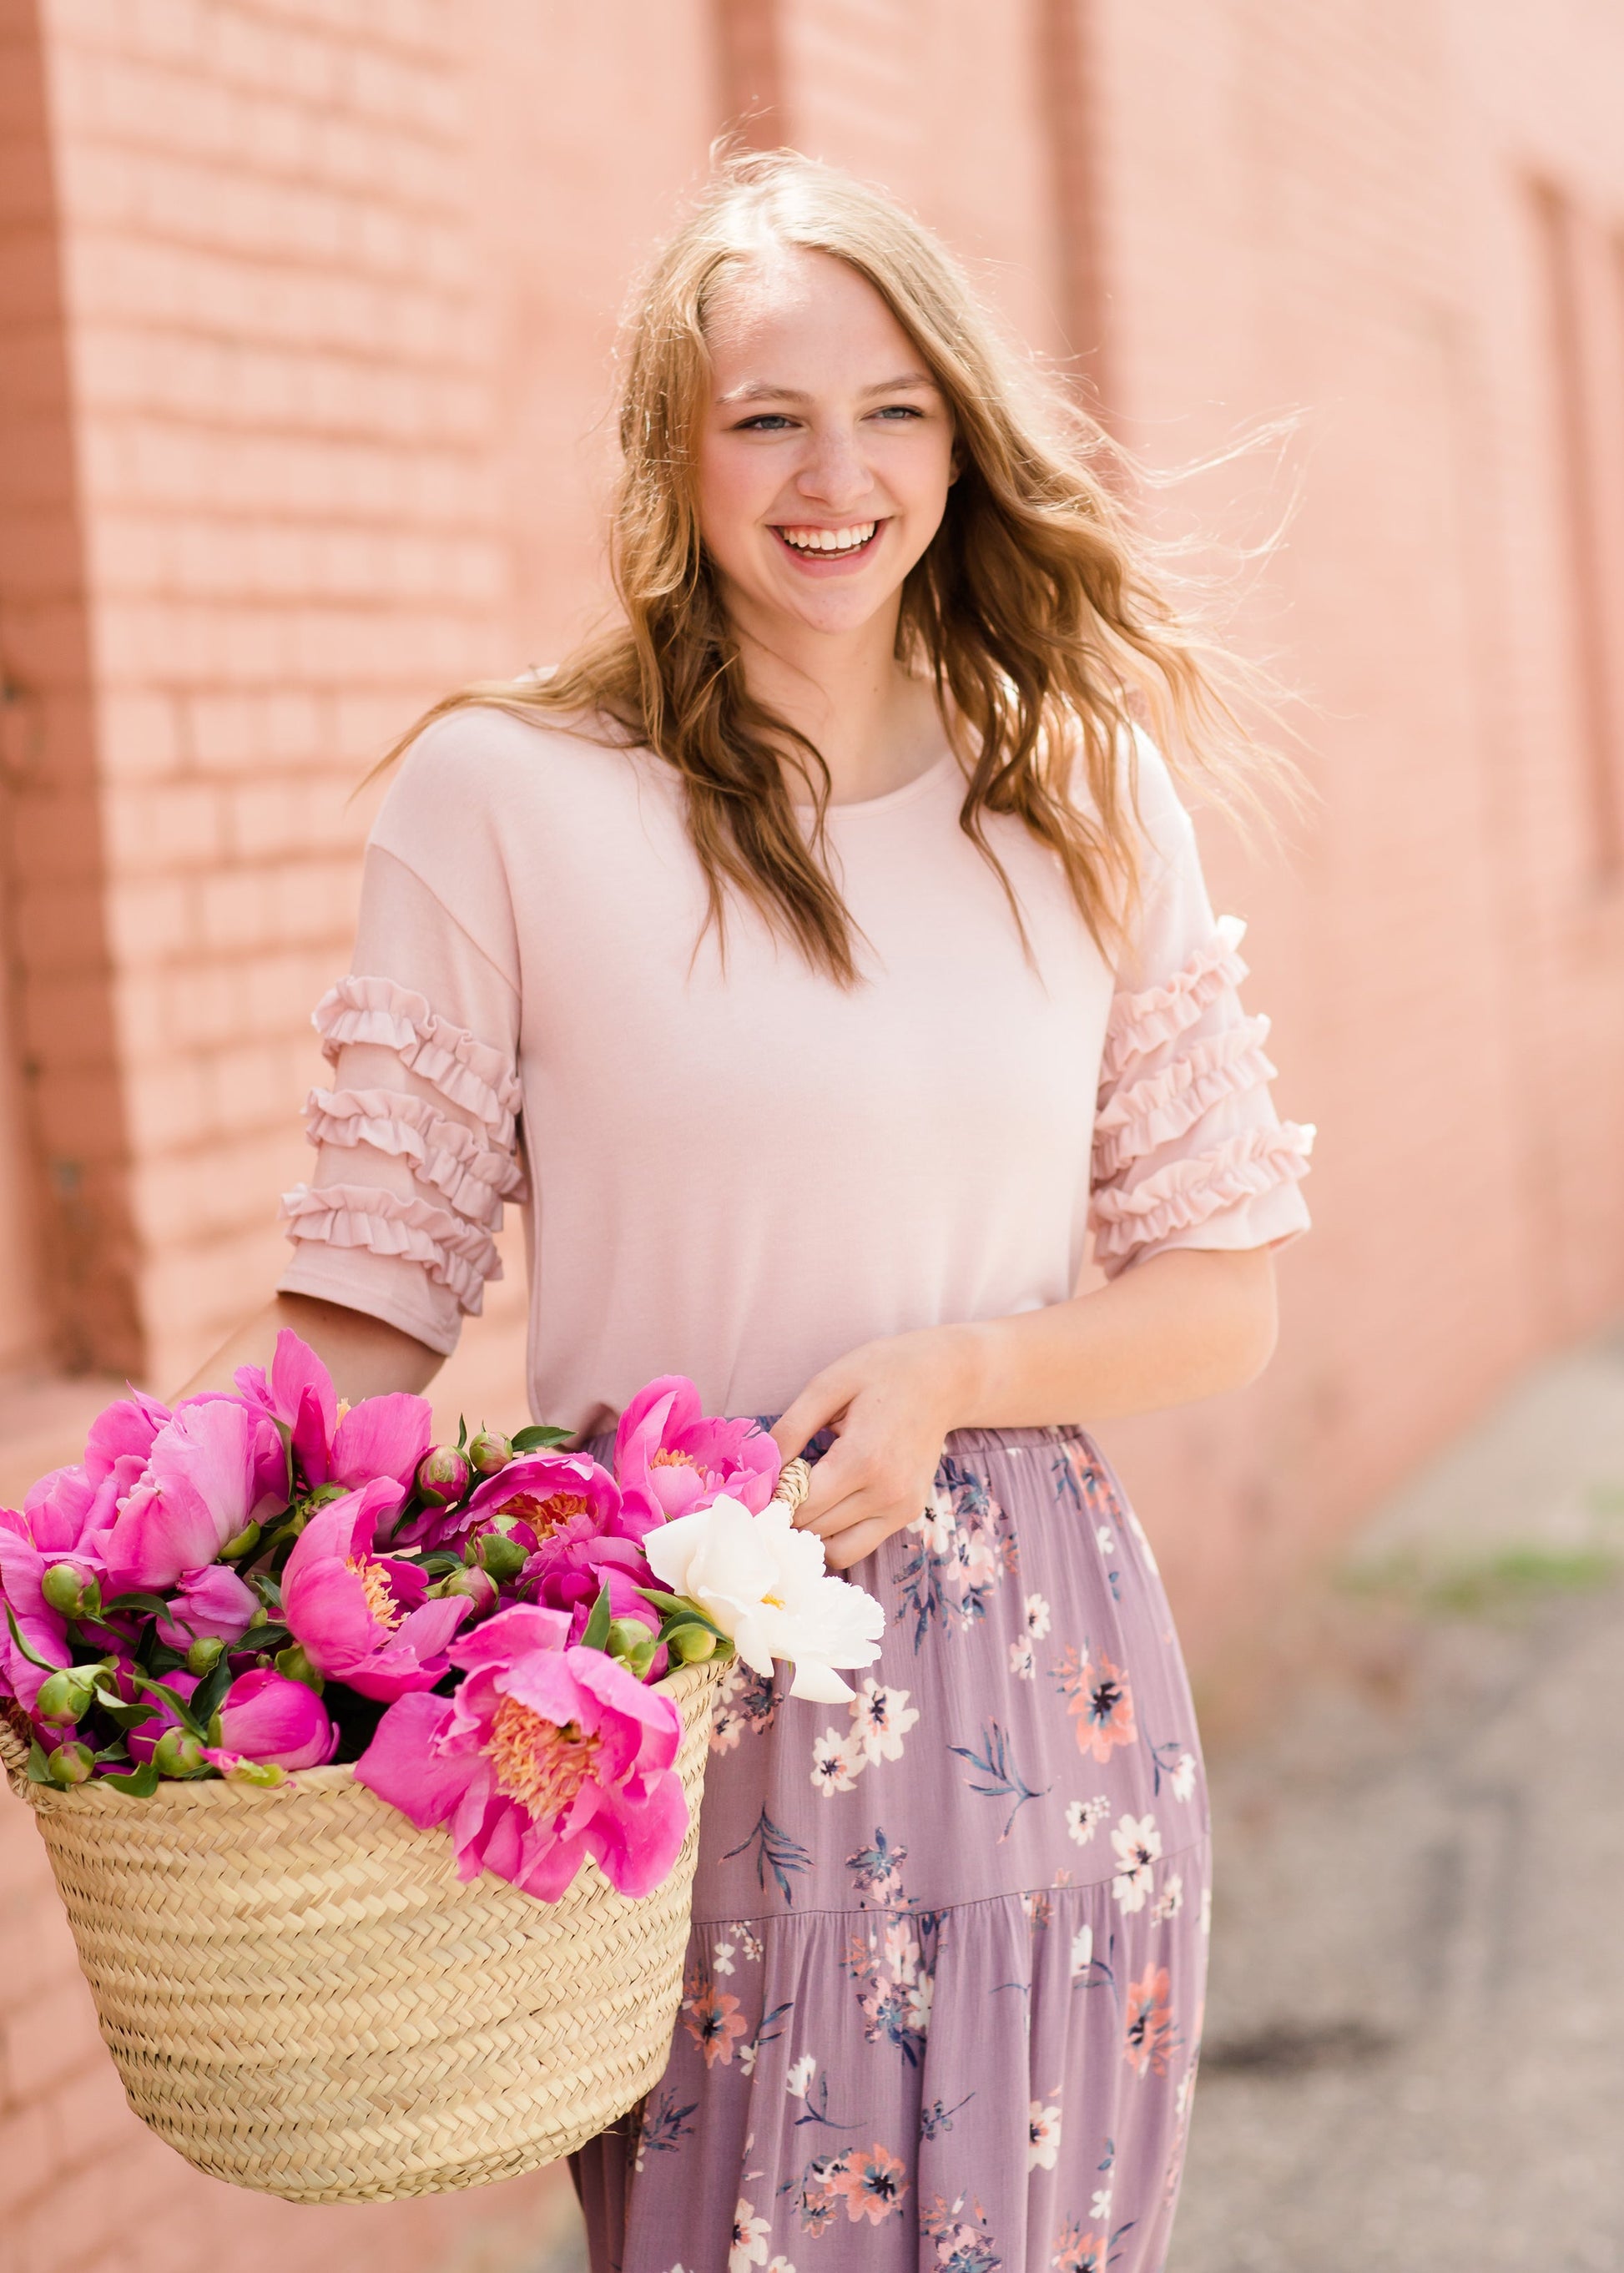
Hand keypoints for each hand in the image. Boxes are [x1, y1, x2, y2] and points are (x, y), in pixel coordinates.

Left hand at [770, 1325, 984, 1571]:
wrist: (944, 1379)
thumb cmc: (882, 1373)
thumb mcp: (828, 1386)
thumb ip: (791, 1429)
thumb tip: (761, 1471)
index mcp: (862, 1459)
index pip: (800, 1507)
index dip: (771, 1500)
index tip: (760, 1484)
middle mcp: (887, 1493)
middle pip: (815, 1530)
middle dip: (787, 1514)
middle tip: (778, 1487)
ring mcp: (902, 1509)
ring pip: (836, 1550)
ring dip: (811, 1532)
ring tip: (804, 1497)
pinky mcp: (908, 1515)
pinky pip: (859, 1545)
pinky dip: (835, 1534)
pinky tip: (828, 1503)